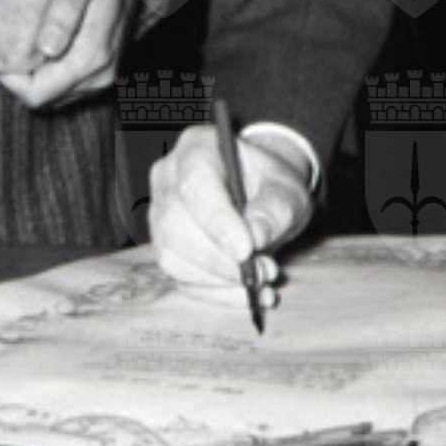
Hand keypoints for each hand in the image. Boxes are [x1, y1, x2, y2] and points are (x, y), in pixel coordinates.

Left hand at [0, 0, 131, 107]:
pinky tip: (40, 45)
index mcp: (93, 55)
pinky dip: (46, 73)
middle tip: (7, 42)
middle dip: (20, 76)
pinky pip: (61, 88)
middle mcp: (100, 74)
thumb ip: (64, 11)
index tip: (2, 47)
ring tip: (23, 41)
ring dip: (33, 75)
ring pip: (51, 95)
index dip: (12, 78)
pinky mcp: (98, 76)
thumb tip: (48, 50)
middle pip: (41, 98)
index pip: (37, 92)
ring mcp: (101, 78)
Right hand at [149, 123, 315, 301]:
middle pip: (177, 226)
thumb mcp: (286, 188)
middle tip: (263, 273)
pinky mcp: (164, 247)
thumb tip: (256, 237)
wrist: (258, 194)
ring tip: (261, 284)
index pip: (195, 185)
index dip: (217, 221)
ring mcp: (159, 214)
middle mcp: (167, 178)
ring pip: (173, 257)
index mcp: (196, 148)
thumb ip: (275, 208)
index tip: (247, 250)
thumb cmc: (269, 185)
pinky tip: (246, 296)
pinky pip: (180, 279)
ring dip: (219, 280)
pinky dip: (215, 293)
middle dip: (221, 260)